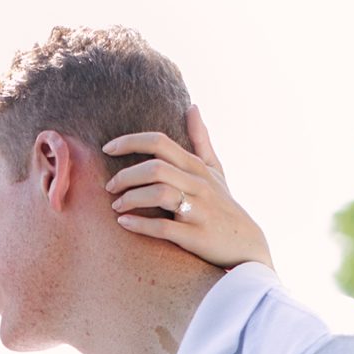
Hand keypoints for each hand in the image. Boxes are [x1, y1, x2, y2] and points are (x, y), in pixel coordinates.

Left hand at [104, 106, 272, 270]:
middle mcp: (199, 185)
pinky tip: (124, 223)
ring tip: (117, 206)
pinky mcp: (197, 236)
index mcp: (197, 167)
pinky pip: (164, 228)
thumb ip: (201, 140)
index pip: (159, 143)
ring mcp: (199, 211)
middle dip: (125, 176)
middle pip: (155, 168)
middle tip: (110, 187)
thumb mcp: (215, 171)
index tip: (107, 149)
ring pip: (159, 193)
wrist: (246, 246)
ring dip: (131, 198)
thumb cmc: (224, 206)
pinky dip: (140, 225)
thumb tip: (193, 106)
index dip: (129, 142)